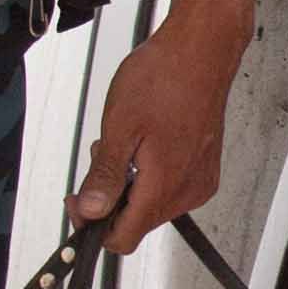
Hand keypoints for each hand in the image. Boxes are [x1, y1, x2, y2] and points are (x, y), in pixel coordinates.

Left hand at [76, 14, 243, 253]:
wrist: (202, 50)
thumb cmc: (165, 77)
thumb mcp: (120, 126)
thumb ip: (106, 176)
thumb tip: (91, 211)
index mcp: (164, 185)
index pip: (124, 238)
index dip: (95, 225)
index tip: (81, 201)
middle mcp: (188, 190)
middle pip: (138, 222)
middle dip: (113, 198)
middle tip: (104, 157)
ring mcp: (200, 180)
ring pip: (153, 205)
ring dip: (132, 185)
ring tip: (128, 142)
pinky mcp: (206, 169)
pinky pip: (171, 188)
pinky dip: (152, 175)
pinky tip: (148, 144)